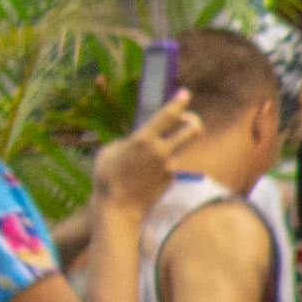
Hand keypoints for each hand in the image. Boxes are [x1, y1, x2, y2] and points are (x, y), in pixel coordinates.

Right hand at [91, 93, 200, 208]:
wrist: (118, 208)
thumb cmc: (107, 178)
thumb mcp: (109, 151)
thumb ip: (127, 141)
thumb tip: (136, 141)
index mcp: (144, 140)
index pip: (167, 116)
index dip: (178, 102)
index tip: (185, 93)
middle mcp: (162, 151)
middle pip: (192, 130)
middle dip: (194, 120)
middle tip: (188, 119)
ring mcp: (169, 167)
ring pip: (176, 150)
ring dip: (167, 149)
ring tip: (144, 161)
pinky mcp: (171, 180)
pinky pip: (167, 167)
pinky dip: (159, 167)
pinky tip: (143, 178)